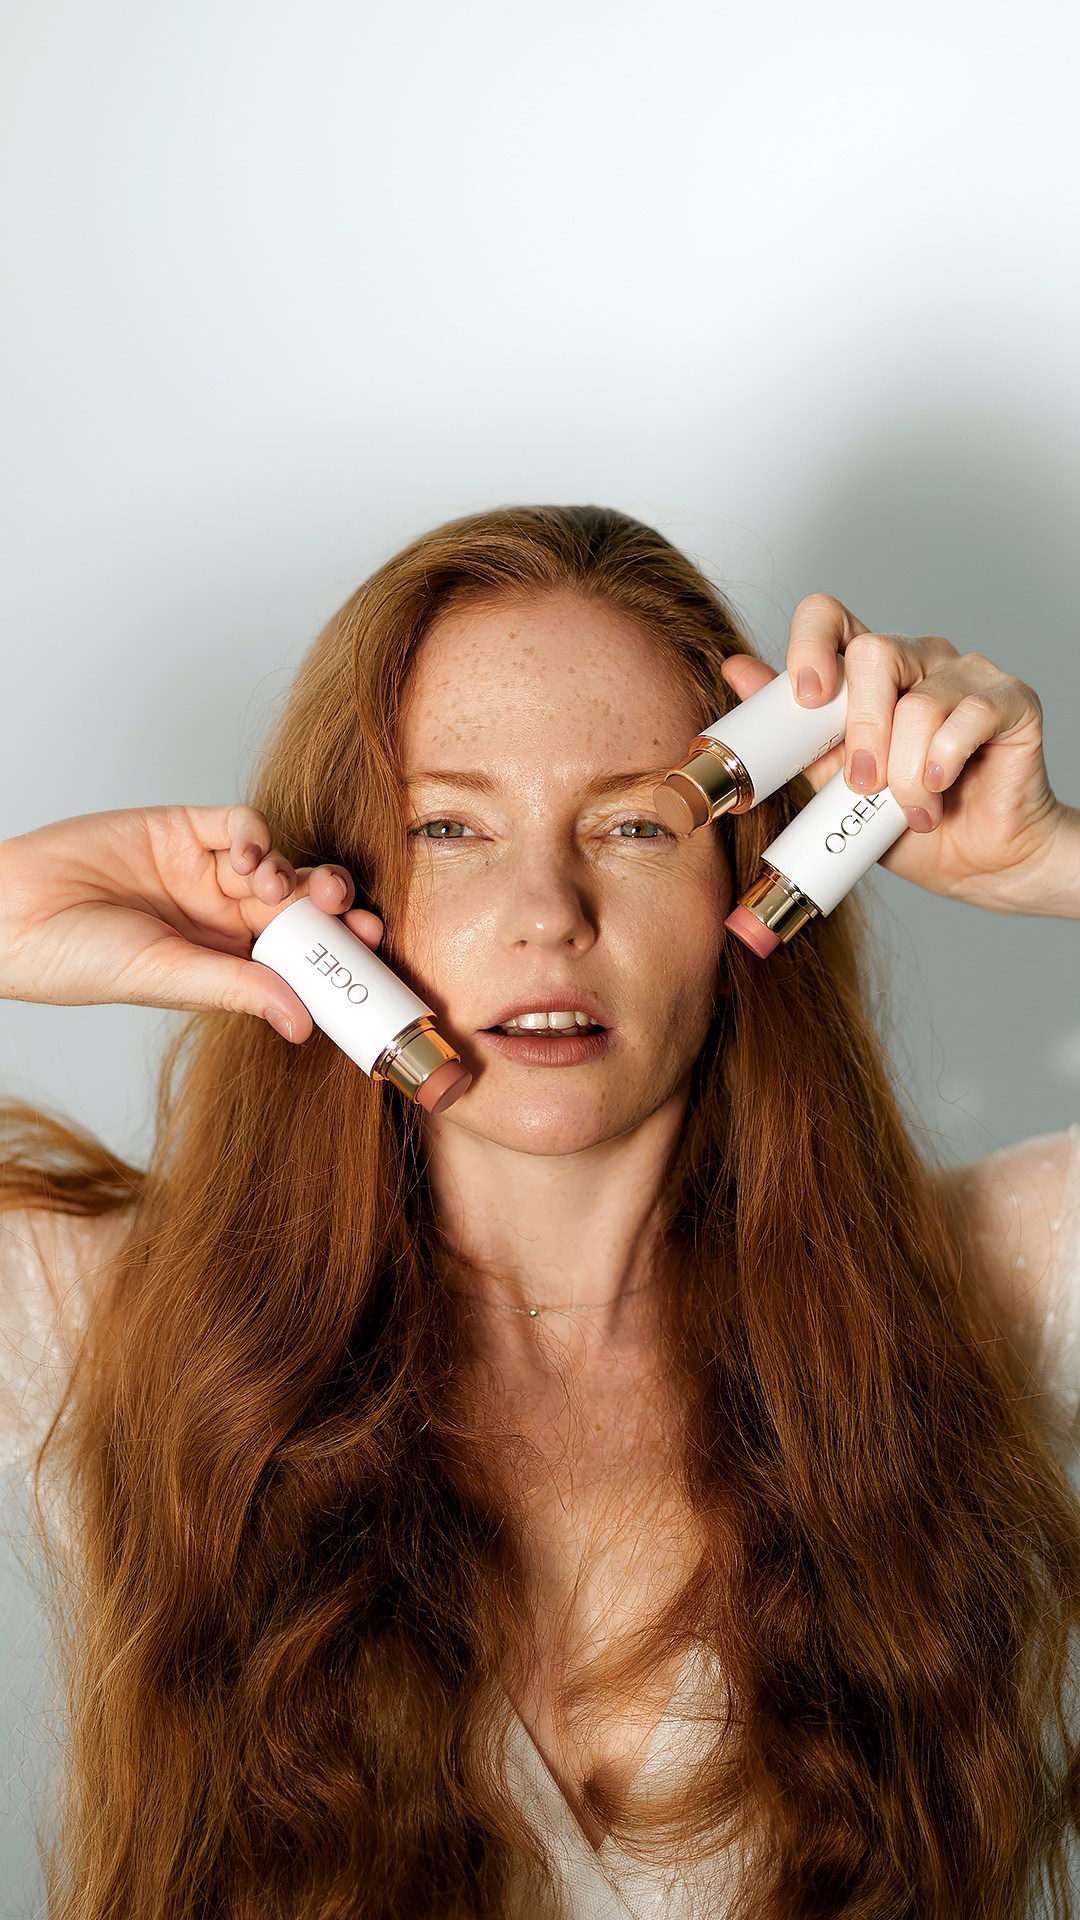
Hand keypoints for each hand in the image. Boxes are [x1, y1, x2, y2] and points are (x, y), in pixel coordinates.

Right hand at [0, 805, 382, 1040]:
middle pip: (300, 907)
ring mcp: (206, 869)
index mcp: (225, 960)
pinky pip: (240, 823)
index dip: (336, 954)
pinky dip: (256, 835)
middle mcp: (222, 915)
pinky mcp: (184, 826)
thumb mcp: (168, 979)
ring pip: (280, 861)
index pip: (297, 955)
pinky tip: (249, 857)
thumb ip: (238, 988)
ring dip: (296, 872)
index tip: (371, 959)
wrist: (13, 914)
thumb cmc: (77, 960)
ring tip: (284, 887)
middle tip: (353, 915)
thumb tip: (303, 1024)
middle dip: (332, 909)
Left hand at [721, 594, 1077, 914]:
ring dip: (906, 772)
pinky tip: (939, 792)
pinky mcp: (1011, 700)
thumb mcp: (833, 785)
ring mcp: (967, 674)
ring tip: (911, 812)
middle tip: (863, 785)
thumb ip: (794, 733)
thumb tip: (737, 671)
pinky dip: (944, 764)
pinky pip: (967, 719)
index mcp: (868, 672)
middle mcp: (918, 659)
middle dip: (861, 731)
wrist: (975, 864)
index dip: (810, 644)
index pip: (829, 616)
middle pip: (873, 653)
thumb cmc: (904, 823)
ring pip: (918, 702)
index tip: (806, 699)